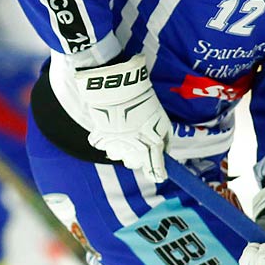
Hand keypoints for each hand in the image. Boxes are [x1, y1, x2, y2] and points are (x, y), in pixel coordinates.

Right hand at [70, 54, 170, 182]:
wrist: (118, 88)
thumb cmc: (144, 101)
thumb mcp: (162, 120)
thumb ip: (164, 139)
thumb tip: (163, 150)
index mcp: (150, 144)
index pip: (155, 167)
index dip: (158, 173)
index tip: (160, 176)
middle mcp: (132, 149)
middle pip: (135, 163)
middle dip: (138, 156)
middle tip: (139, 143)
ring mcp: (115, 144)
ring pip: (118, 155)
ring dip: (121, 147)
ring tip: (123, 132)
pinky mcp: (100, 137)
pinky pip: (101, 144)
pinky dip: (105, 139)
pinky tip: (109, 129)